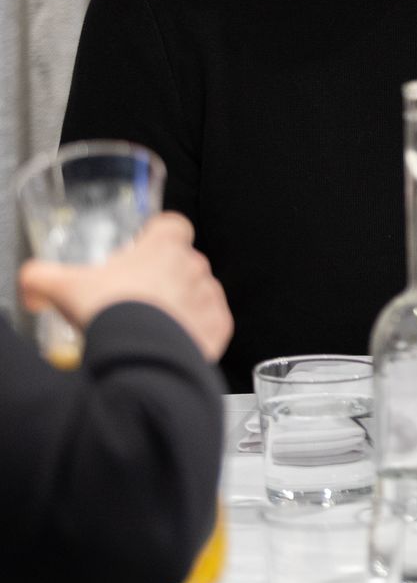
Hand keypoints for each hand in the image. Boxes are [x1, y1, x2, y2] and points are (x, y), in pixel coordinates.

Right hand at [18, 212, 232, 361]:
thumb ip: (42, 278)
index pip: (172, 225)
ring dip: (179, 302)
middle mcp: (193, 266)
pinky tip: (171, 337)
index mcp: (163, 246)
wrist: (139, 357)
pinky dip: (195, 328)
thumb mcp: (62, 287)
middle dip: (160, 275)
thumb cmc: (109, 313)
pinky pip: (211, 321)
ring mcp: (208, 296)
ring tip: (149, 322)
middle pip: (182, 262)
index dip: (157, 235)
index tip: (141, 248)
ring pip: (198, 291)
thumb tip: (33, 286)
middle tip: (132, 297)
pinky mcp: (218, 326)